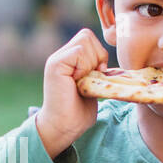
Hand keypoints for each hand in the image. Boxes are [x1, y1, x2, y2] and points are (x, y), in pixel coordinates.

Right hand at [36, 29, 107, 157]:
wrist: (64, 127)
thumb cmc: (78, 112)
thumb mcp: (92, 84)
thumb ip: (96, 69)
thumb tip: (108, 61)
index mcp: (69, 59)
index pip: (89, 38)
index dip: (99, 53)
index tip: (98, 74)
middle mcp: (61, 55)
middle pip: (87, 35)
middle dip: (97, 55)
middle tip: (92, 77)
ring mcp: (57, 59)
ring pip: (85, 40)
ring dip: (91, 61)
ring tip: (84, 80)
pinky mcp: (55, 65)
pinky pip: (79, 52)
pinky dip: (84, 66)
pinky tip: (78, 81)